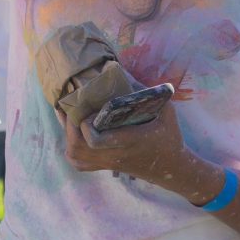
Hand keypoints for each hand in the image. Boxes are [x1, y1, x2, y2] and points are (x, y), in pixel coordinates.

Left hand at [59, 102, 191, 188]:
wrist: (171, 167)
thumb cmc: (169, 136)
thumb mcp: (166, 111)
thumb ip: (147, 92)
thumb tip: (120, 71)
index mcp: (129, 140)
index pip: (95, 140)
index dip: (85, 125)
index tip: (87, 110)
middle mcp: (115, 154)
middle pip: (78, 147)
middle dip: (69, 126)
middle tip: (71, 107)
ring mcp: (108, 163)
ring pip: (75, 156)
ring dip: (68, 135)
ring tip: (68, 116)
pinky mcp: (105, 167)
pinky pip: (79, 165)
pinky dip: (71, 151)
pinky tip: (73, 135)